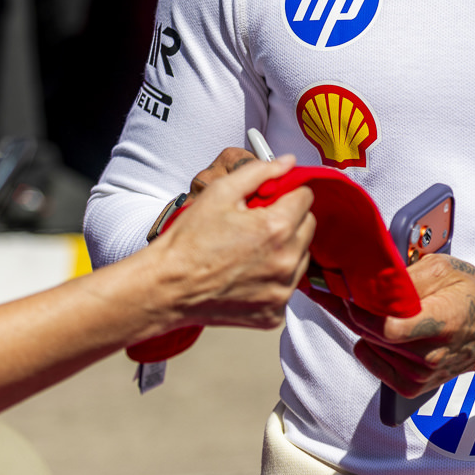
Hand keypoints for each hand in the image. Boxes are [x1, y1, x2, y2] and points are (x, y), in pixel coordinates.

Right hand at [155, 155, 314, 329]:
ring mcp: (281, 291)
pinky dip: (275, 278)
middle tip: (257, 223)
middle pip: (308, 226)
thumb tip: (288, 162)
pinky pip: (287, 286)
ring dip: (285, 249)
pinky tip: (248, 273)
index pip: (306, 197)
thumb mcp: (220, 192)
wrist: (167, 288)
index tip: (271, 199)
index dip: (287, 192)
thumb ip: (259, 172)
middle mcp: (286, 262)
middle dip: (288, 219)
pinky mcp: (274, 313)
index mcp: (276, 229)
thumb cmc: (189, 241)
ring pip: (301, 257)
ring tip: (251, 250)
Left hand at [309, 255, 474, 397]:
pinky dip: (369, 347)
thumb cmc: (471, 293)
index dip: (360, 310)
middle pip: (373, 336)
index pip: (388, 327)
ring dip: (361, 327)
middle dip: (351, 311)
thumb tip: (371, 280)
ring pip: (371, 348)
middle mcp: (432, 355)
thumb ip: (407, 275)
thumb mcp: (443, 268)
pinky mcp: (415, 386)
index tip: (347, 291)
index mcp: (443, 322)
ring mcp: (423, 375)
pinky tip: (375, 331)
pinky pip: (375, 366)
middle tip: (339, 290)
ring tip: (362, 306)